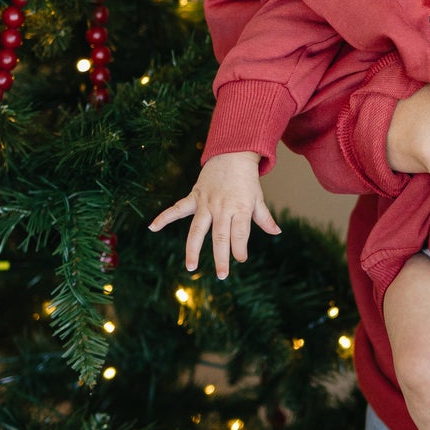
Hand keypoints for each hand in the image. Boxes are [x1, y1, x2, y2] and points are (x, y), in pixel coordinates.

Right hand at [148, 152, 279, 278]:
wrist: (232, 154)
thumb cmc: (246, 180)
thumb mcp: (258, 198)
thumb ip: (264, 218)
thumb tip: (277, 232)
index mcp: (240, 208)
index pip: (240, 232)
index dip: (240, 248)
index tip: (241, 259)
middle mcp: (222, 207)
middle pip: (220, 236)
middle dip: (221, 256)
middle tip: (222, 275)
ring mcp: (206, 203)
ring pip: (198, 229)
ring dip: (193, 248)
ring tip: (190, 266)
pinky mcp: (194, 197)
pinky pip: (177, 208)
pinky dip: (164, 217)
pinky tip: (152, 228)